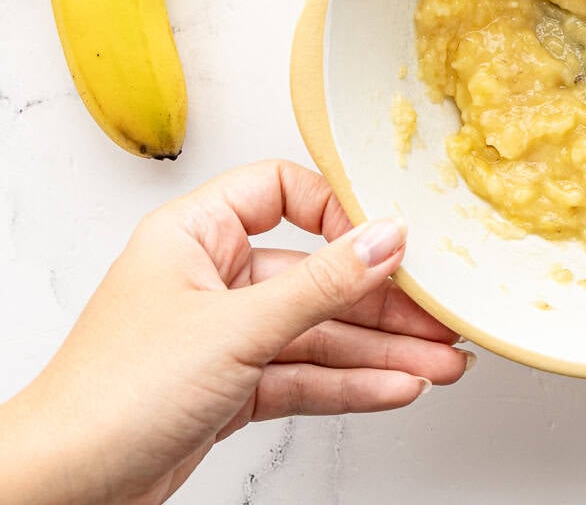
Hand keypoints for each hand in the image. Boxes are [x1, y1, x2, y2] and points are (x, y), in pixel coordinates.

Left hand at [0, 160, 470, 504]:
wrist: (66, 487)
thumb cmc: (113, 394)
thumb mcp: (237, 327)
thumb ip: (322, 284)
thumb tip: (385, 238)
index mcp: (196, 235)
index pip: (281, 192)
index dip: (338, 212)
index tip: (388, 239)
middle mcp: (212, 278)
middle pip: (316, 274)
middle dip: (381, 303)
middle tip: (437, 317)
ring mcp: (224, 335)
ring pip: (319, 332)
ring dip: (380, 351)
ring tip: (438, 363)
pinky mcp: (233, 386)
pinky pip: (306, 374)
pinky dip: (351, 383)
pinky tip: (395, 387)